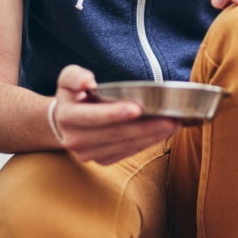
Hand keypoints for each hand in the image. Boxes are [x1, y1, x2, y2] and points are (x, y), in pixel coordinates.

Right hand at [51, 65, 180, 164]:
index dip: (115, 113)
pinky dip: (147, 144)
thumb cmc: (72, 96)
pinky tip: (163, 134)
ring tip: (174, 125)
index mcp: (67, 117)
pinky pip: (128, 153)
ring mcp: (89, 154)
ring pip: (126, 146)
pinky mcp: (102, 160)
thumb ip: (75, 77)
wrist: (63, 123)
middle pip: (116, 134)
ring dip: (152, 137)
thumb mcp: (68, 79)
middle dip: (146, 127)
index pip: (93, 117)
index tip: (138, 107)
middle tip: (171, 119)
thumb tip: (88, 81)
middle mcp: (76, 140)